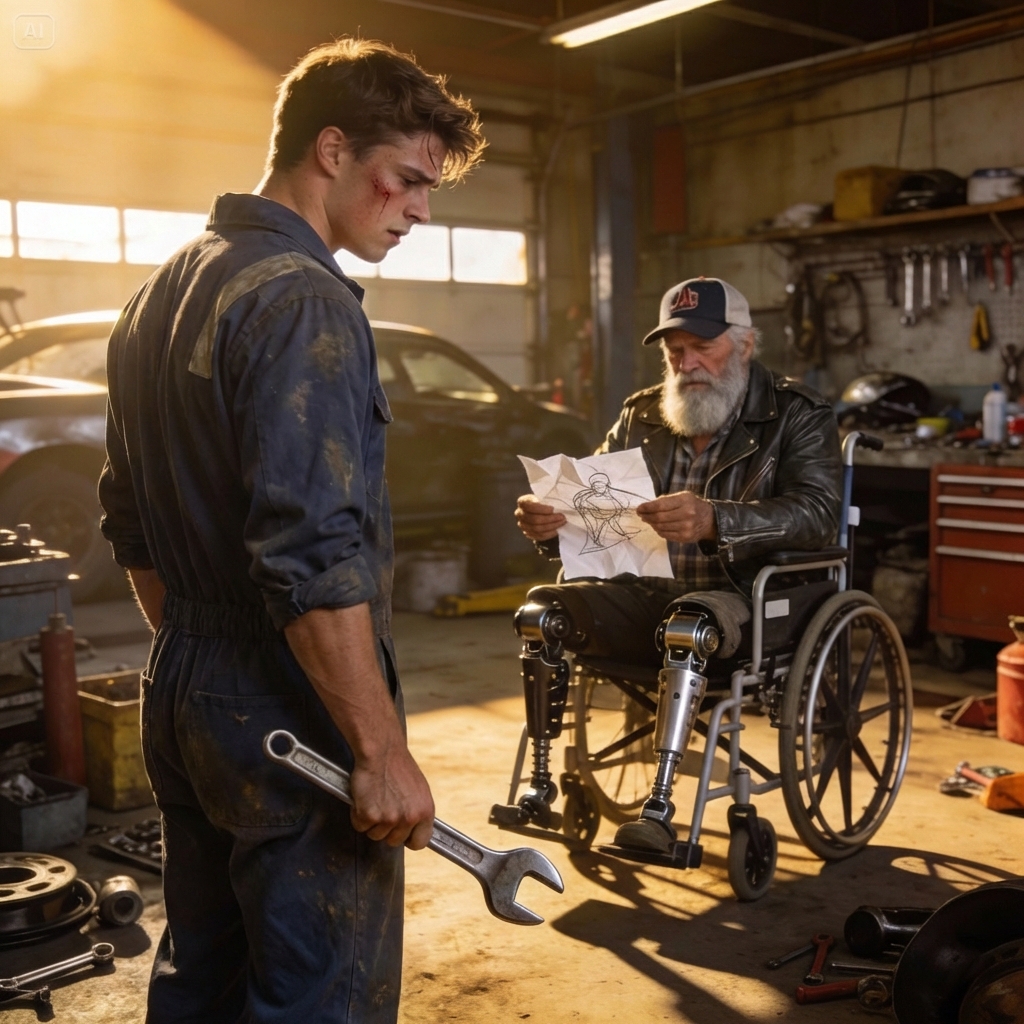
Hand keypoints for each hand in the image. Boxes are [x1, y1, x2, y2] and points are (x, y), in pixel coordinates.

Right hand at [349, 730, 434, 849]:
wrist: (380, 750)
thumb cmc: (397, 765)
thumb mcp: (418, 789)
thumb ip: (417, 810)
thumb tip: (414, 827)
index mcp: (426, 811)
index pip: (420, 842)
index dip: (408, 839)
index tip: (401, 834)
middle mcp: (410, 817)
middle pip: (394, 842)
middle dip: (386, 828)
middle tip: (382, 807)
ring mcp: (390, 818)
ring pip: (375, 835)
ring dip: (371, 821)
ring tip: (373, 798)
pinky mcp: (370, 816)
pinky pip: (360, 826)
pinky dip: (357, 814)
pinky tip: (363, 797)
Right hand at [515, 494, 564, 541]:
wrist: (538, 511)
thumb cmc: (542, 502)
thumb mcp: (543, 497)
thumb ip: (548, 500)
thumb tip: (559, 505)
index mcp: (522, 502)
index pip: (530, 507)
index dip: (542, 509)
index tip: (553, 509)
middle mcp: (519, 514)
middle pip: (534, 520)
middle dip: (550, 519)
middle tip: (562, 517)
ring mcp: (522, 525)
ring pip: (537, 529)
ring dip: (551, 526)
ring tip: (561, 522)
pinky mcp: (527, 533)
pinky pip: (539, 536)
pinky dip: (549, 534)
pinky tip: (557, 530)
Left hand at [636, 491, 716, 543]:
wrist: (710, 520)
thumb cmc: (692, 505)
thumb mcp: (682, 497)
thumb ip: (666, 500)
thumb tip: (647, 507)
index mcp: (685, 501)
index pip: (660, 505)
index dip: (647, 507)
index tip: (639, 508)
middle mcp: (687, 514)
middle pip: (659, 517)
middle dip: (647, 516)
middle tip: (641, 515)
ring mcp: (686, 528)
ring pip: (661, 527)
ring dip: (651, 524)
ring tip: (648, 520)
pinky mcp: (685, 538)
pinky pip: (665, 535)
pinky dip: (658, 531)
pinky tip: (657, 526)